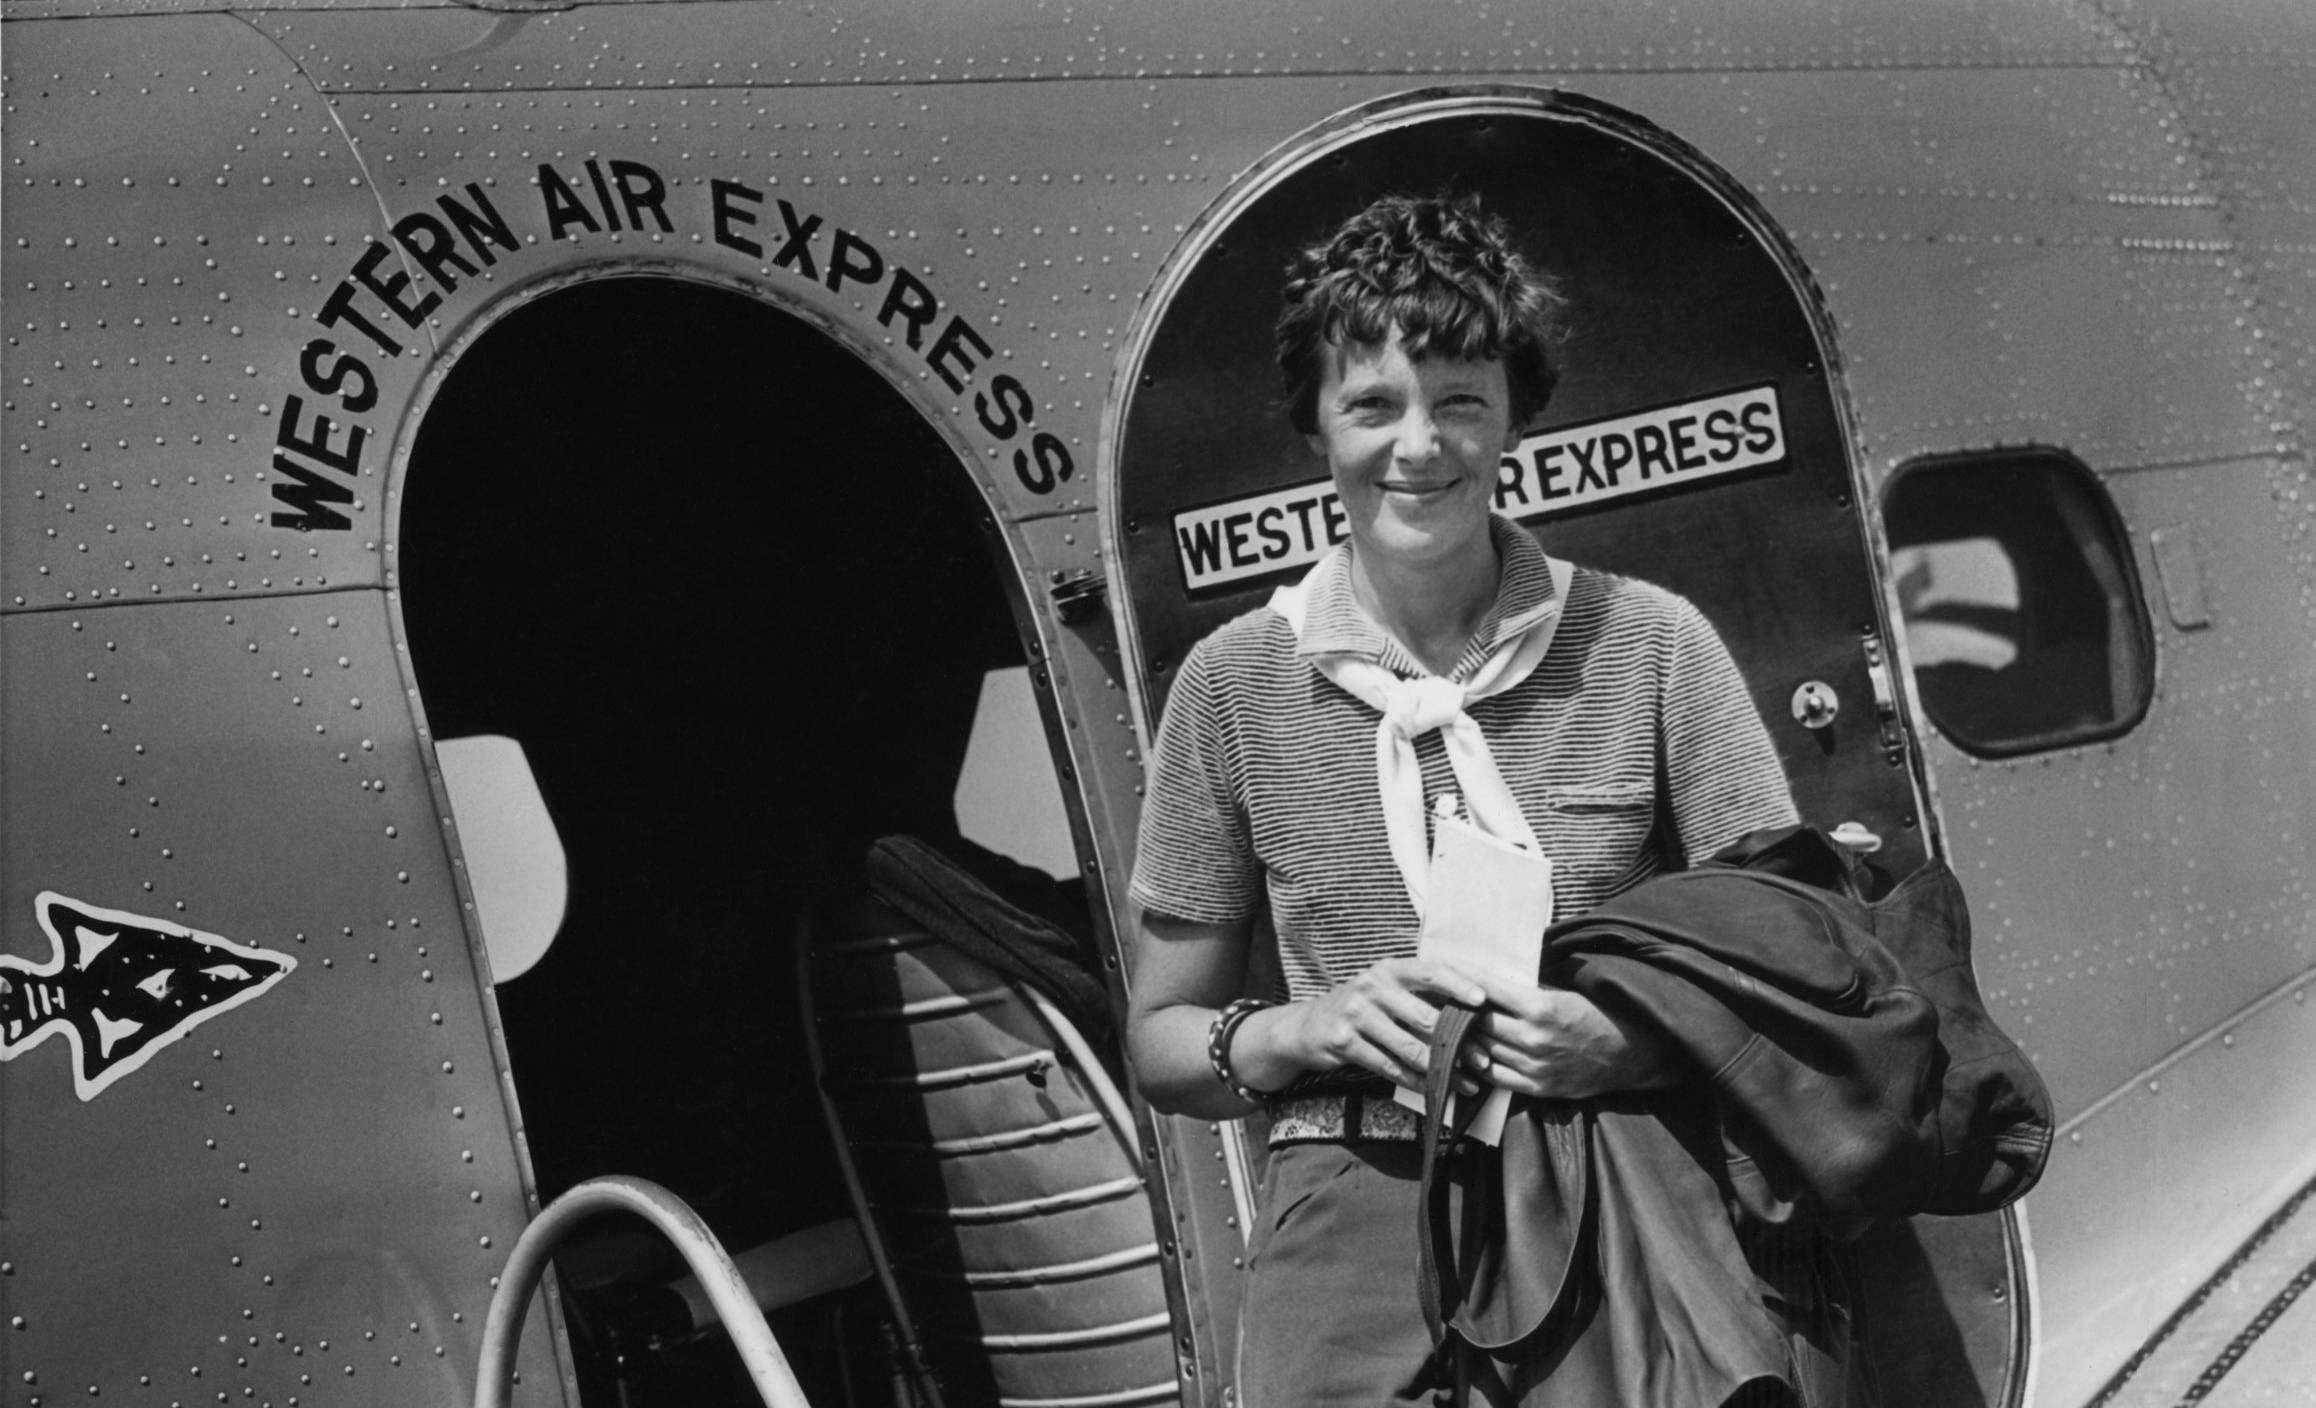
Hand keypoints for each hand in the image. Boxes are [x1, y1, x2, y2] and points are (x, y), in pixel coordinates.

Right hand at [1263, 957, 1489, 1093]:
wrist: (1307, 1026)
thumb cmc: (1362, 1008)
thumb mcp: (1386, 990)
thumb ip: (1421, 996)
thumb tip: (1473, 1015)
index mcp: (1389, 969)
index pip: (1429, 971)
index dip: (1457, 985)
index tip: (1482, 999)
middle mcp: (1372, 986)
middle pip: (1424, 1017)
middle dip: (1458, 1043)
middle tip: (1482, 1061)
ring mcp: (1356, 1014)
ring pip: (1409, 1048)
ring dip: (1441, 1069)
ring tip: (1465, 1082)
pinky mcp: (1344, 1042)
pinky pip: (1389, 1066)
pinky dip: (1415, 1081)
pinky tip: (1433, 1089)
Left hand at [1460, 967, 1675, 1099]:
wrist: (1629, 1053)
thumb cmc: (1596, 1014)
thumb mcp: (1563, 992)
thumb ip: (1527, 989)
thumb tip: (1490, 980)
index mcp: (1541, 1007)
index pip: (1489, 990)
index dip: (1465, 978)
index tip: (1448, 968)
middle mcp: (1534, 1038)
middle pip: (1479, 1021)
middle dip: (1458, 1008)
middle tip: (1440, 997)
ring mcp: (1534, 1066)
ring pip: (1482, 1049)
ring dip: (1463, 1037)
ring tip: (1447, 1024)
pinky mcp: (1537, 1087)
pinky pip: (1494, 1076)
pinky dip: (1477, 1064)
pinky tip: (1467, 1053)